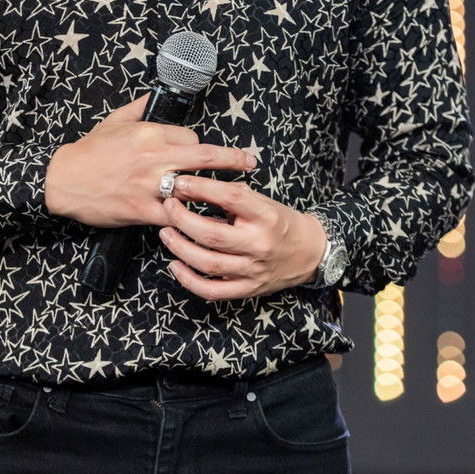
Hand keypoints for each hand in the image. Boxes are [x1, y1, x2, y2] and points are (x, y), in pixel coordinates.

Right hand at [44, 92, 255, 228]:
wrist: (64, 180)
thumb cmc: (89, 151)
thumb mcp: (114, 120)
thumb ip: (140, 108)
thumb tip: (156, 96)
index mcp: (150, 132)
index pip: (192, 137)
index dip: (200, 147)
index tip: (199, 155)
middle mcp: (154, 156)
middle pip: (205, 157)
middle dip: (232, 160)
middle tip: (250, 163)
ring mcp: (150, 184)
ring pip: (194, 189)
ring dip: (214, 194)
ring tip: (232, 199)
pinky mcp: (142, 209)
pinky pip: (176, 215)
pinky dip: (190, 218)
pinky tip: (202, 223)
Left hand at [158, 175, 327, 300]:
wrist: (309, 252)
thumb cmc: (279, 222)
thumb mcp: (261, 201)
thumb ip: (230, 196)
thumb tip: (191, 187)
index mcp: (266, 215)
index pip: (231, 198)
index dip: (202, 188)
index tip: (180, 183)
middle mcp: (260, 244)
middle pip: (213, 235)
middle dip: (183, 220)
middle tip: (167, 207)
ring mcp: (254, 270)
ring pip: (209, 264)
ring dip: (181, 248)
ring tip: (166, 233)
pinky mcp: (248, 289)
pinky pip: (213, 291)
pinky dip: (189, 280)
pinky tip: (175, 265)